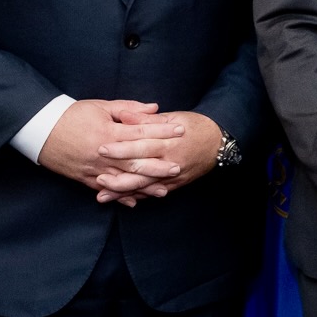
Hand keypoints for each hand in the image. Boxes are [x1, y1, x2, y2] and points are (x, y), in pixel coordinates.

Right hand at [36, 99, 182, 205]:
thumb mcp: (100, 106)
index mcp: (108, 132)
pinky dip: (120, 196)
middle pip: (135, 161)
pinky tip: (135, 201)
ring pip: (123, 180)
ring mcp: (93, 168)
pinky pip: (105, 189)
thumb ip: (129, 109)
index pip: (141, 132)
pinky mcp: (83, 178)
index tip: (180, 130)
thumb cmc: (71, 115)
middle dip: (158, 165)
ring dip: (143, 186)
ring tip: (163, 189)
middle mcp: (102, 153)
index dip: (162, 132)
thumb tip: (154, 109)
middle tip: (178, 167)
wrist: (39, 129)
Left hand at [91, 111, 223, 203]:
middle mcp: (171, 161)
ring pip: (145, 187)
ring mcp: (174, 176)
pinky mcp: (175, 185)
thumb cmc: (195, 126)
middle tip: (97, 177)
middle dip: (118, 176)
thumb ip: (146, 119)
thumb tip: (125, 115)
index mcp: (169, 142)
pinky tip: (123, 201)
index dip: (121, 148)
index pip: (141, 146)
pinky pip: (154, 193)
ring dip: (124, 192)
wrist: (219, 143)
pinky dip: (138, 197)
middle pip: (141, 171)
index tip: (101, 148)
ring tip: (102, 195)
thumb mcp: (173, 117)